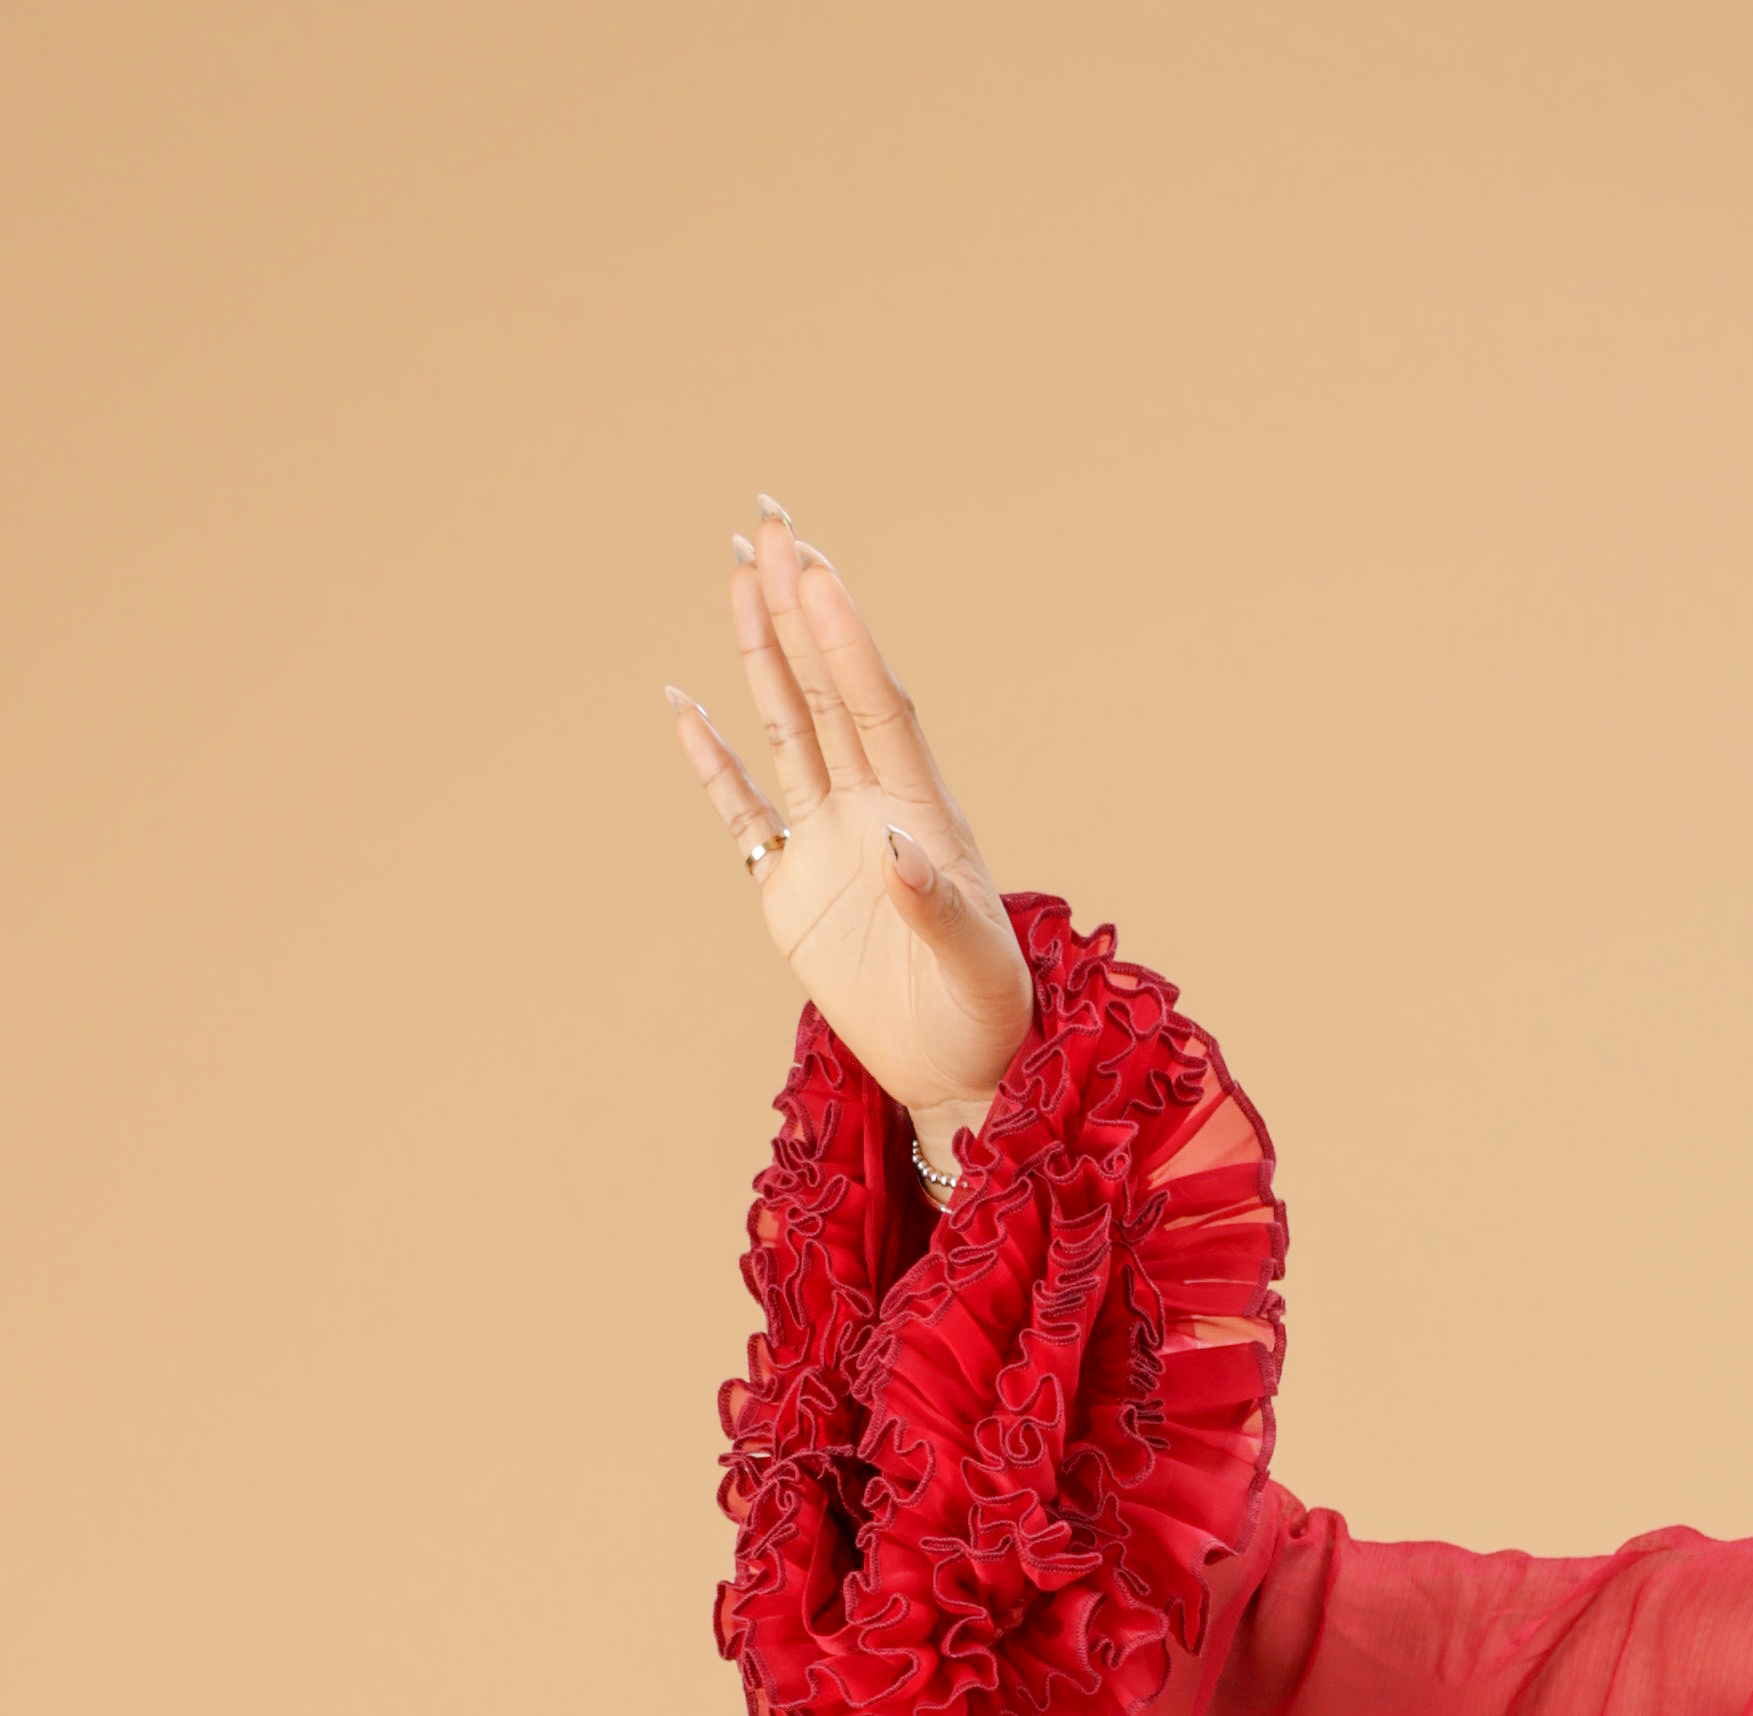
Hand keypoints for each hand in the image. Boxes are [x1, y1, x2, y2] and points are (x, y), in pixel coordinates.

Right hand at [666, 502, 1030, 1136]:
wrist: (960, 1074)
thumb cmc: (987, 1017)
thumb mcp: (977, 967)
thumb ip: (938, 906)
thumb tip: (895, 844)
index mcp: (925, 814)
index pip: (877, 709)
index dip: (846, 643)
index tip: (816, 575)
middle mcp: (872, 809)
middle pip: (827, 690)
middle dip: (798, 609)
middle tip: (770, 526)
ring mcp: (828, 843)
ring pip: (788, 727)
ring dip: (762, 655)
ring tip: (737, 575)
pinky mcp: (791, 888)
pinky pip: (744, 811)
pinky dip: (713, 762)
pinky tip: (686, 707)